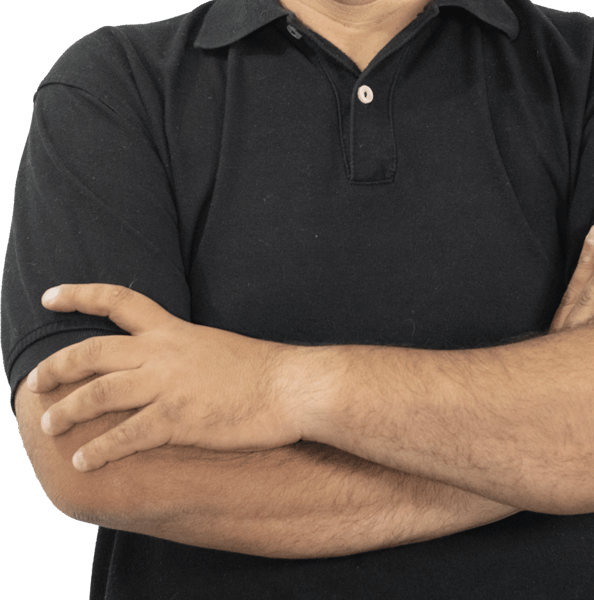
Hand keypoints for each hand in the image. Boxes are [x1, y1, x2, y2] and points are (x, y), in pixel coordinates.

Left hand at [26, 284, 303, 470]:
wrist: (293, 386)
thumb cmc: (263, 370)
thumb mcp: (217, 347)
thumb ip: (186, 352)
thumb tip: (170, 363)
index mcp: (174, 332)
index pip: (119, 301)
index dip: (80, 296)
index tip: (49, 297)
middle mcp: (163, 354)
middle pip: (93, 353)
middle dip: (56, 368)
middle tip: (34, 383)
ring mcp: (169, 386)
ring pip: (100, 393)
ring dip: (68, 410)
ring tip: (49, 425)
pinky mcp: (179, 420)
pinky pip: (127, 435)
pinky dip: (99, 450)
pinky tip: (84, 462)